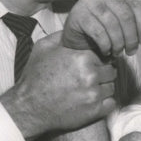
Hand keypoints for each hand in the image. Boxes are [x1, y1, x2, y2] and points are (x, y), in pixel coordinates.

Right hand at [1, 34, 116, 139]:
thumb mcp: (43, 47)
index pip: (103, 55)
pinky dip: (105, 102)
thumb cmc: (35, 76)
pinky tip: (94, 100)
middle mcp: (91, 75)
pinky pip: (111, 103)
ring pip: (112, 87)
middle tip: (91, 78)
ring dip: (104, 87)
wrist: (29, 106)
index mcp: (82, 58)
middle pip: (111, 71)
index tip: (91, 65)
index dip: (98, 60)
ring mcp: (94, 94)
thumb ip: (62, 36)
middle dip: (103, 73)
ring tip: (90, 89)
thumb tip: (75, 29)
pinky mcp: (94, 111)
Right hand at [62, 0, 140, 56]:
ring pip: (112, 24)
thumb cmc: (105, 27)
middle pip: (126, 15)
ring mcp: (89, 1)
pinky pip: (98, 32)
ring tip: (118, 53)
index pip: (137, 4)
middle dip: (132, 37)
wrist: (79, 36)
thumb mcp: (126, 25)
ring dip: (118, 43)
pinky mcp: (78, 14)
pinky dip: (106, 45)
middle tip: (132, 52)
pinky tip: (107, 51)